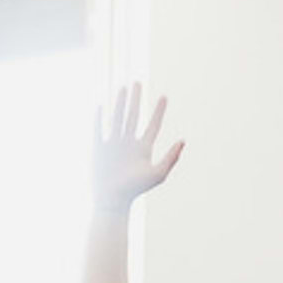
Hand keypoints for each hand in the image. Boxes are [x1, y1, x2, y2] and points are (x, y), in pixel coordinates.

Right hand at [93, 83, 184, 208]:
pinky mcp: (99, 149)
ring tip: (123, 88)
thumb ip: (171, 157)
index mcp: (143, 148)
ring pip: (118, 118)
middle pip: (133, 116)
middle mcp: (128, 143)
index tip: (164, 97)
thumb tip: (183, 141)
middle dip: (137, 99)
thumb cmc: (135, 190)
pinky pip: (99, 130)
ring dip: (121, 103)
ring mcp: (113, 145)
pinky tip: (102, 106)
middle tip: (138, 82)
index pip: (153, 125)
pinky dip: (100, 118)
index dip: (159, 111)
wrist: (112, 200)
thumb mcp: (158, 174)